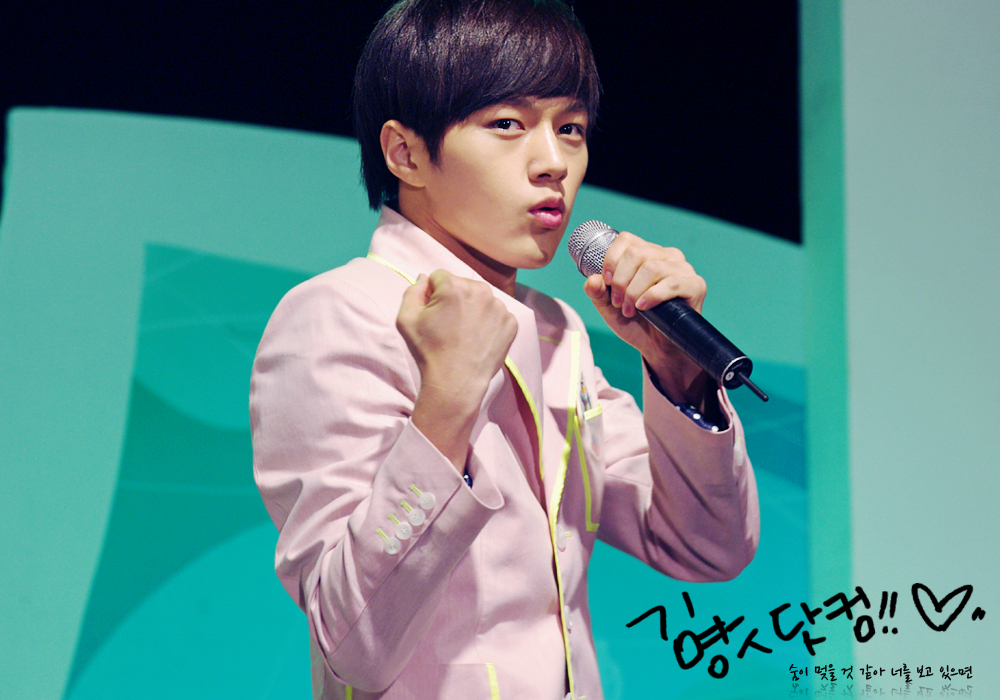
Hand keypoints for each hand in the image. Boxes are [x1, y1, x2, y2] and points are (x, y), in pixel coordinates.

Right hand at [396, 270, 517, 469]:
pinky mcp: (511, 323)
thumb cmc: (428, 351)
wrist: (455, 383)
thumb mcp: (406, 319)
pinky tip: (478, 339)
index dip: (432, 294)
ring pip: (481, 298)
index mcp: (455, 286)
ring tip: (464, 333)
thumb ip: (413, 291)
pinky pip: (496, 314)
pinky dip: (488, 323)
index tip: (433, 314)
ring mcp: (500, 307)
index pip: (439, 277)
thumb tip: (424, 278)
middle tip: (449, 325)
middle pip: (462, 285)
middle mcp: (481, 291)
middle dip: (454, 299)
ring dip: (473, 309)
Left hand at [582, 231, 711, 404]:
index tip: (607, 282)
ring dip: (634, 292)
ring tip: (630, 310)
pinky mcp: (695, 285)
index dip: (612, 259)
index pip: (626, 240)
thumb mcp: (609, 307)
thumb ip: (597, 292)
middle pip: (636, 253)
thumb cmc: (635, 321)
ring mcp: (683, 269)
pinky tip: (644, 307)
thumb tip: (592, 279)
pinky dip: (652, 296)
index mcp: (646, 253)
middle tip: (619, 303)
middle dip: (621, 281)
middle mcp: (666, 256)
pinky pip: (672, 283)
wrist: (656, 347)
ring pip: (651, 268)